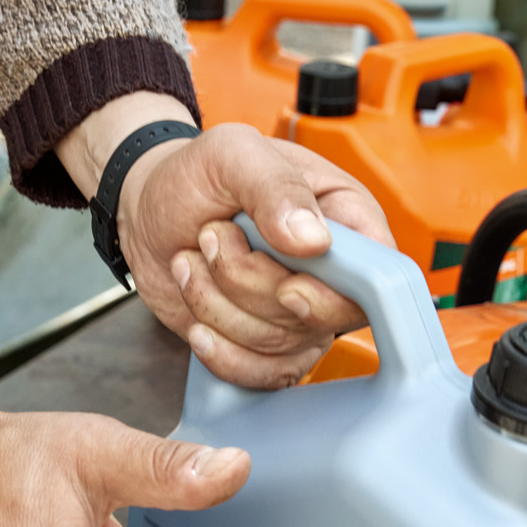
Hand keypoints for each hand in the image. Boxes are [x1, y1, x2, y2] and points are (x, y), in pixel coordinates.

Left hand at [59, 92, 393, 388]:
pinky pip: (259, 374)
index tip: (288, 284)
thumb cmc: (197, 177)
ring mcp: (299, 313)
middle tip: (213, 236)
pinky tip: (197, 321)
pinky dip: (219, 351)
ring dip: (219, 305)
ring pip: (279, 343)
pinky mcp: (267, 344)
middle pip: (318, 315)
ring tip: (194, 258)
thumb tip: (314, 240)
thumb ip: (275, 186)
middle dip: (249, 284)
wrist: (148, 213)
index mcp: (344, 216)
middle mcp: (331, 271)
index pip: (377, 274)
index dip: (337, 292)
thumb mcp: (232, 153)